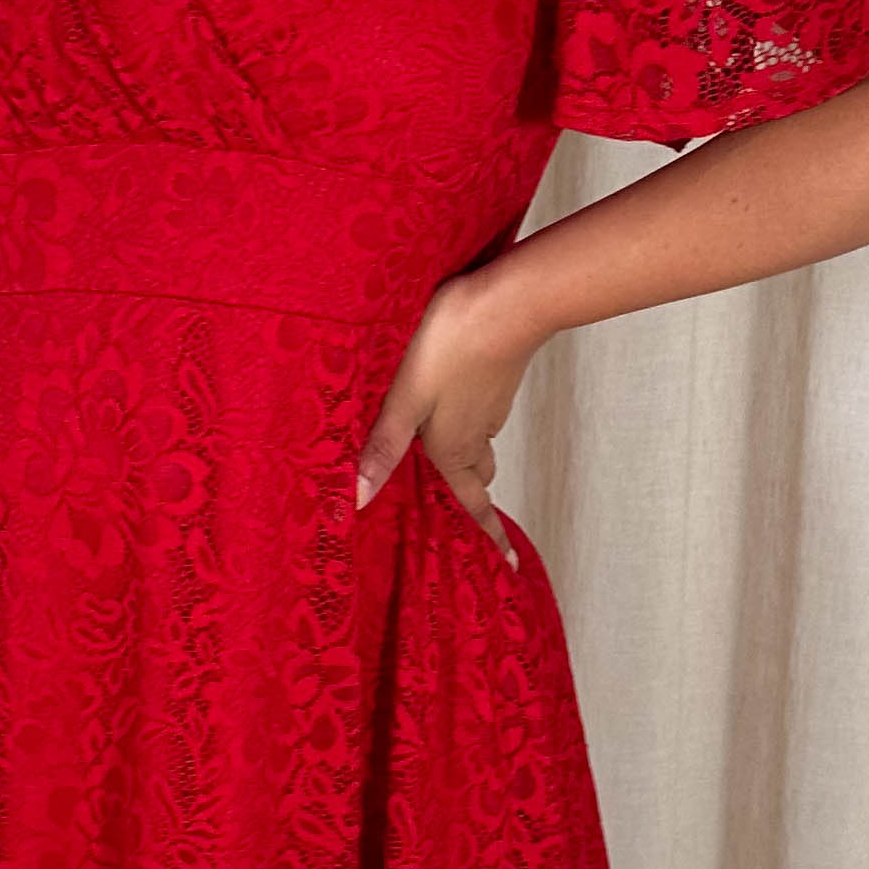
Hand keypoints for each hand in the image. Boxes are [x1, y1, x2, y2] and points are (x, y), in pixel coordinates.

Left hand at [354, 265, 544, 572]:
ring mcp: (491, 404)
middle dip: (470, 492)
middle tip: (463, 506)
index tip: (510, 565)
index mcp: (454, 449)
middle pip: (475, 474)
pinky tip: (450, 399)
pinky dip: (469, 418)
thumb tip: (359, 502)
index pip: (474, 505)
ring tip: (446, 452)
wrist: (508, 303)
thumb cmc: (451, 348)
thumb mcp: (405, 399)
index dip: (491, 536)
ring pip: (478, 440)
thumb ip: (382, 447)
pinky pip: (481, 411)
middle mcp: (478, 433)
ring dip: (467, 452)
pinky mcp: (497, 377)